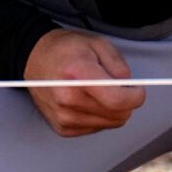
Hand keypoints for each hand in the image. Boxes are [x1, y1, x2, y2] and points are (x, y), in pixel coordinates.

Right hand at [24, 29, 146, 137]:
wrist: (35, 59)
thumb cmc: (67, 49)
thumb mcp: (98, 43)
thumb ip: (118, 64)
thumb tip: (130, 86)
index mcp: (78, 75)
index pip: (118, 100)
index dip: (135, 96)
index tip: (137, 89)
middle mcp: (68, 99)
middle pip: (118, 115)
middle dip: (126, 102)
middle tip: (118, 87)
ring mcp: (63, 116)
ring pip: (110, 124)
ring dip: (112, 110)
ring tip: (100, 92)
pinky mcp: (62, 128)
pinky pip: (97, 128)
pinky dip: (99, 116)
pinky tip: (89, 101)